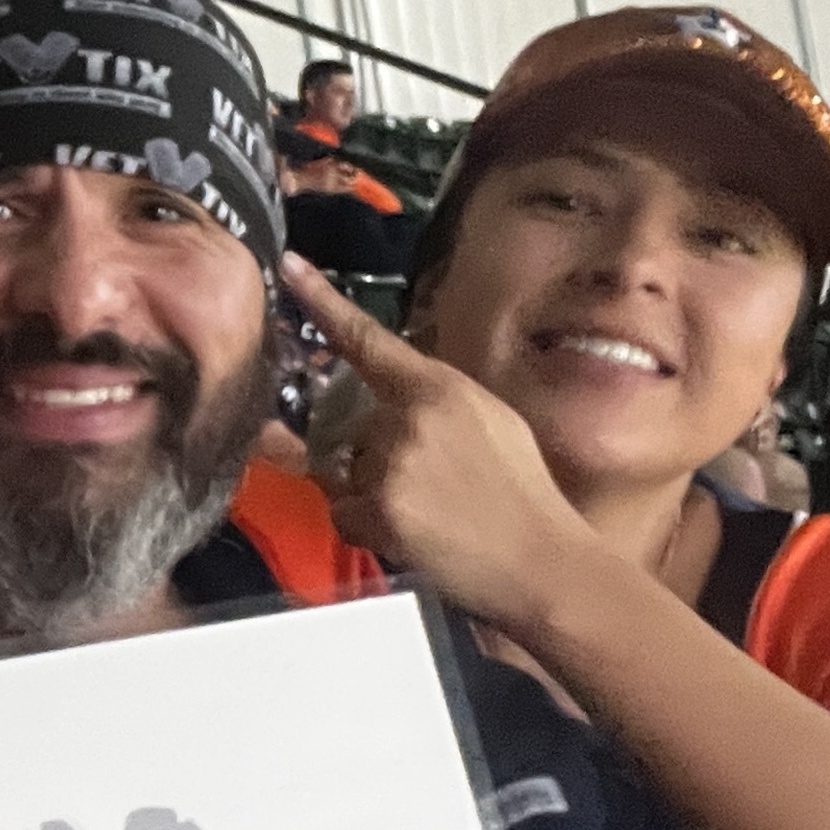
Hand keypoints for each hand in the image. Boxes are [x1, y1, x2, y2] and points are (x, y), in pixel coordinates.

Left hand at [280, 252, 600, 625]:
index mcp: (440, 388)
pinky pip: (345, 515)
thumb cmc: (523, 495)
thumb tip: (395, 405)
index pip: (369, 339)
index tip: (286, 267)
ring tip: (432, 516)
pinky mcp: (381, 508)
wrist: (543, 562)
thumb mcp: (491, 424)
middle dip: (375, 458)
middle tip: (432, 489)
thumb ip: (436, 405)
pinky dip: (369, 529)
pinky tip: (414, 538)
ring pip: (347, 475)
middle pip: (353, 429)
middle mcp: (409, 417)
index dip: (322, 302)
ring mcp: (392, 462)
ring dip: (373, 496)